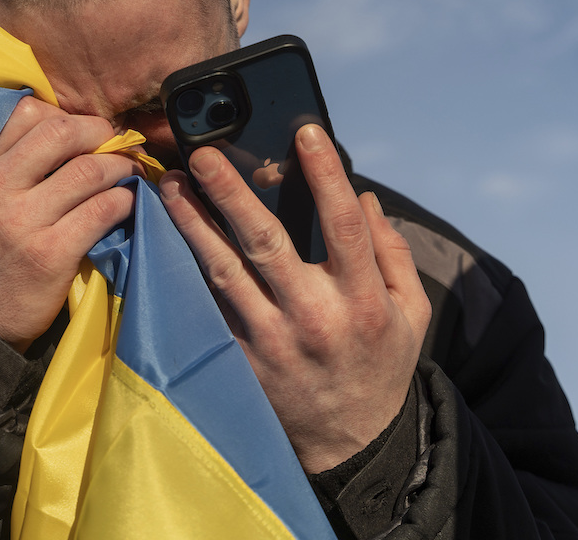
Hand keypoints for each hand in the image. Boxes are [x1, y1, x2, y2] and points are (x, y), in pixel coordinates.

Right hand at [0, 97, 142, 351]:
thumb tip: (53, 123)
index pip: (26, 112)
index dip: (65, 115)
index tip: (82, 132)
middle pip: (62, 131)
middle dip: (100, 132)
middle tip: (115, 143)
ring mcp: (22, 221)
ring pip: (90, 170)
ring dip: (121, 166)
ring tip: (129, 172)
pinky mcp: (51, 254)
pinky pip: (103, 210)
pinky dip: (124, 202)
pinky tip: (125, 205)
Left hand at [159, 124, 430, 472]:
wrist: (350, 445)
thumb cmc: (380, 366)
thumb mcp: (411, 313)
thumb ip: (392, 253)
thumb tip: (365, 198)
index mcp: (361, 300)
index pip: (343, 226)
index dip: (325, 176)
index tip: (305, 131)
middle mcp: (313, 317)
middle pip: (265, 243)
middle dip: (231, 193)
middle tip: (203, 152)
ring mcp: (271, 341)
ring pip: (223, 271)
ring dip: (193, 223)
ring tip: (170, 183)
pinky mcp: (240, 359)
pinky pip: (207, 305)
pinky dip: (185, 267)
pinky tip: (166, 235)